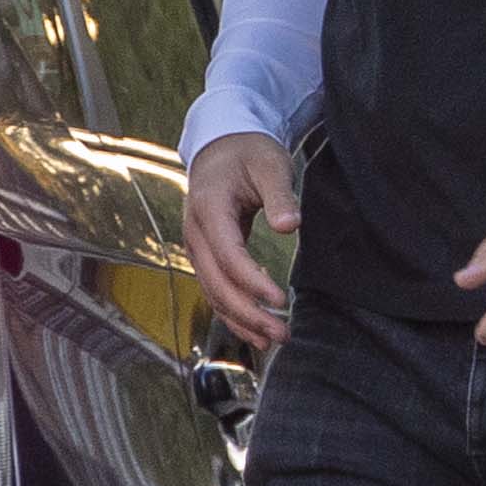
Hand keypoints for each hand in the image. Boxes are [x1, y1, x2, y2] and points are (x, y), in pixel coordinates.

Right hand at [184, 131, 298, 353]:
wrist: (223, 146)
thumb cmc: (249, 153)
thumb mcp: (270, 164)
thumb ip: (280, 195)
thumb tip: (290, 226)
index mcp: (209, 208)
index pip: (229, 255)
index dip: (252, 282)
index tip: (280, 300)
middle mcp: (196, 232)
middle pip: (217, 283)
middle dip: (248, 313)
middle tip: (281, 333)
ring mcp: (197, 246)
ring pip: (213, 292)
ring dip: (241, 320)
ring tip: (273, 339)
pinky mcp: (206, 254)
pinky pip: (215, 289)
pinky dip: (233, 312)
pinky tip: (255, 331)